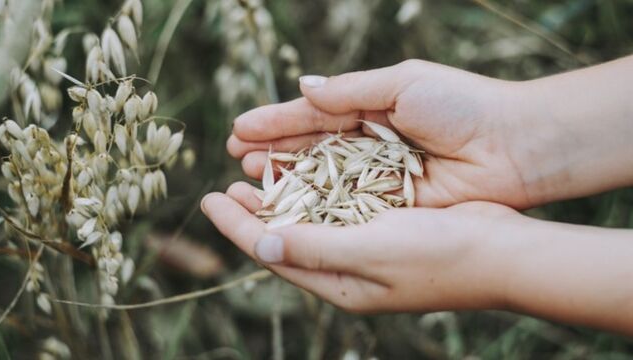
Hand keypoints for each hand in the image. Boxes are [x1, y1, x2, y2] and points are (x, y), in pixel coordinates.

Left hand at [201, 181, 519, 312]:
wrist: (501, 252)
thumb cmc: (439, 255)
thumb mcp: (371, 250)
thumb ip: (315, 247)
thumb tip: (259, 243)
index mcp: (339, 284)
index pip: (273, 253)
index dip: (237, 227)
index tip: (208, 200)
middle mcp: (348, 270)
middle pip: (286, 239)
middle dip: (253, 214)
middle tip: (225, 188)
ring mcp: (367, 251)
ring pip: (310, 223)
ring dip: (281, 200)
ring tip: (254, 177)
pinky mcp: (385, 229)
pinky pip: (337, 211)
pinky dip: (315, 193)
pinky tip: (305, 175)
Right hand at [228, 60, 533, 207]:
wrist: (514, 146)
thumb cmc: (461, 105)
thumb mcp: (402, 84)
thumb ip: (350, 91)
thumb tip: (303, 87)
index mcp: (370, 107)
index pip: (313, 115)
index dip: (276, 122)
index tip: (240, 129)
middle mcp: (368, 143)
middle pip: (311, 148)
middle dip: (274, 151)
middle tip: (237, 157)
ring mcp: (377, 176)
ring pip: (322, 179)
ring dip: (287, 178)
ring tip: (251, 177)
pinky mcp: (391, 205)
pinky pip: (346, 205)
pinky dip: (317, 205)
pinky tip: (288, 206)